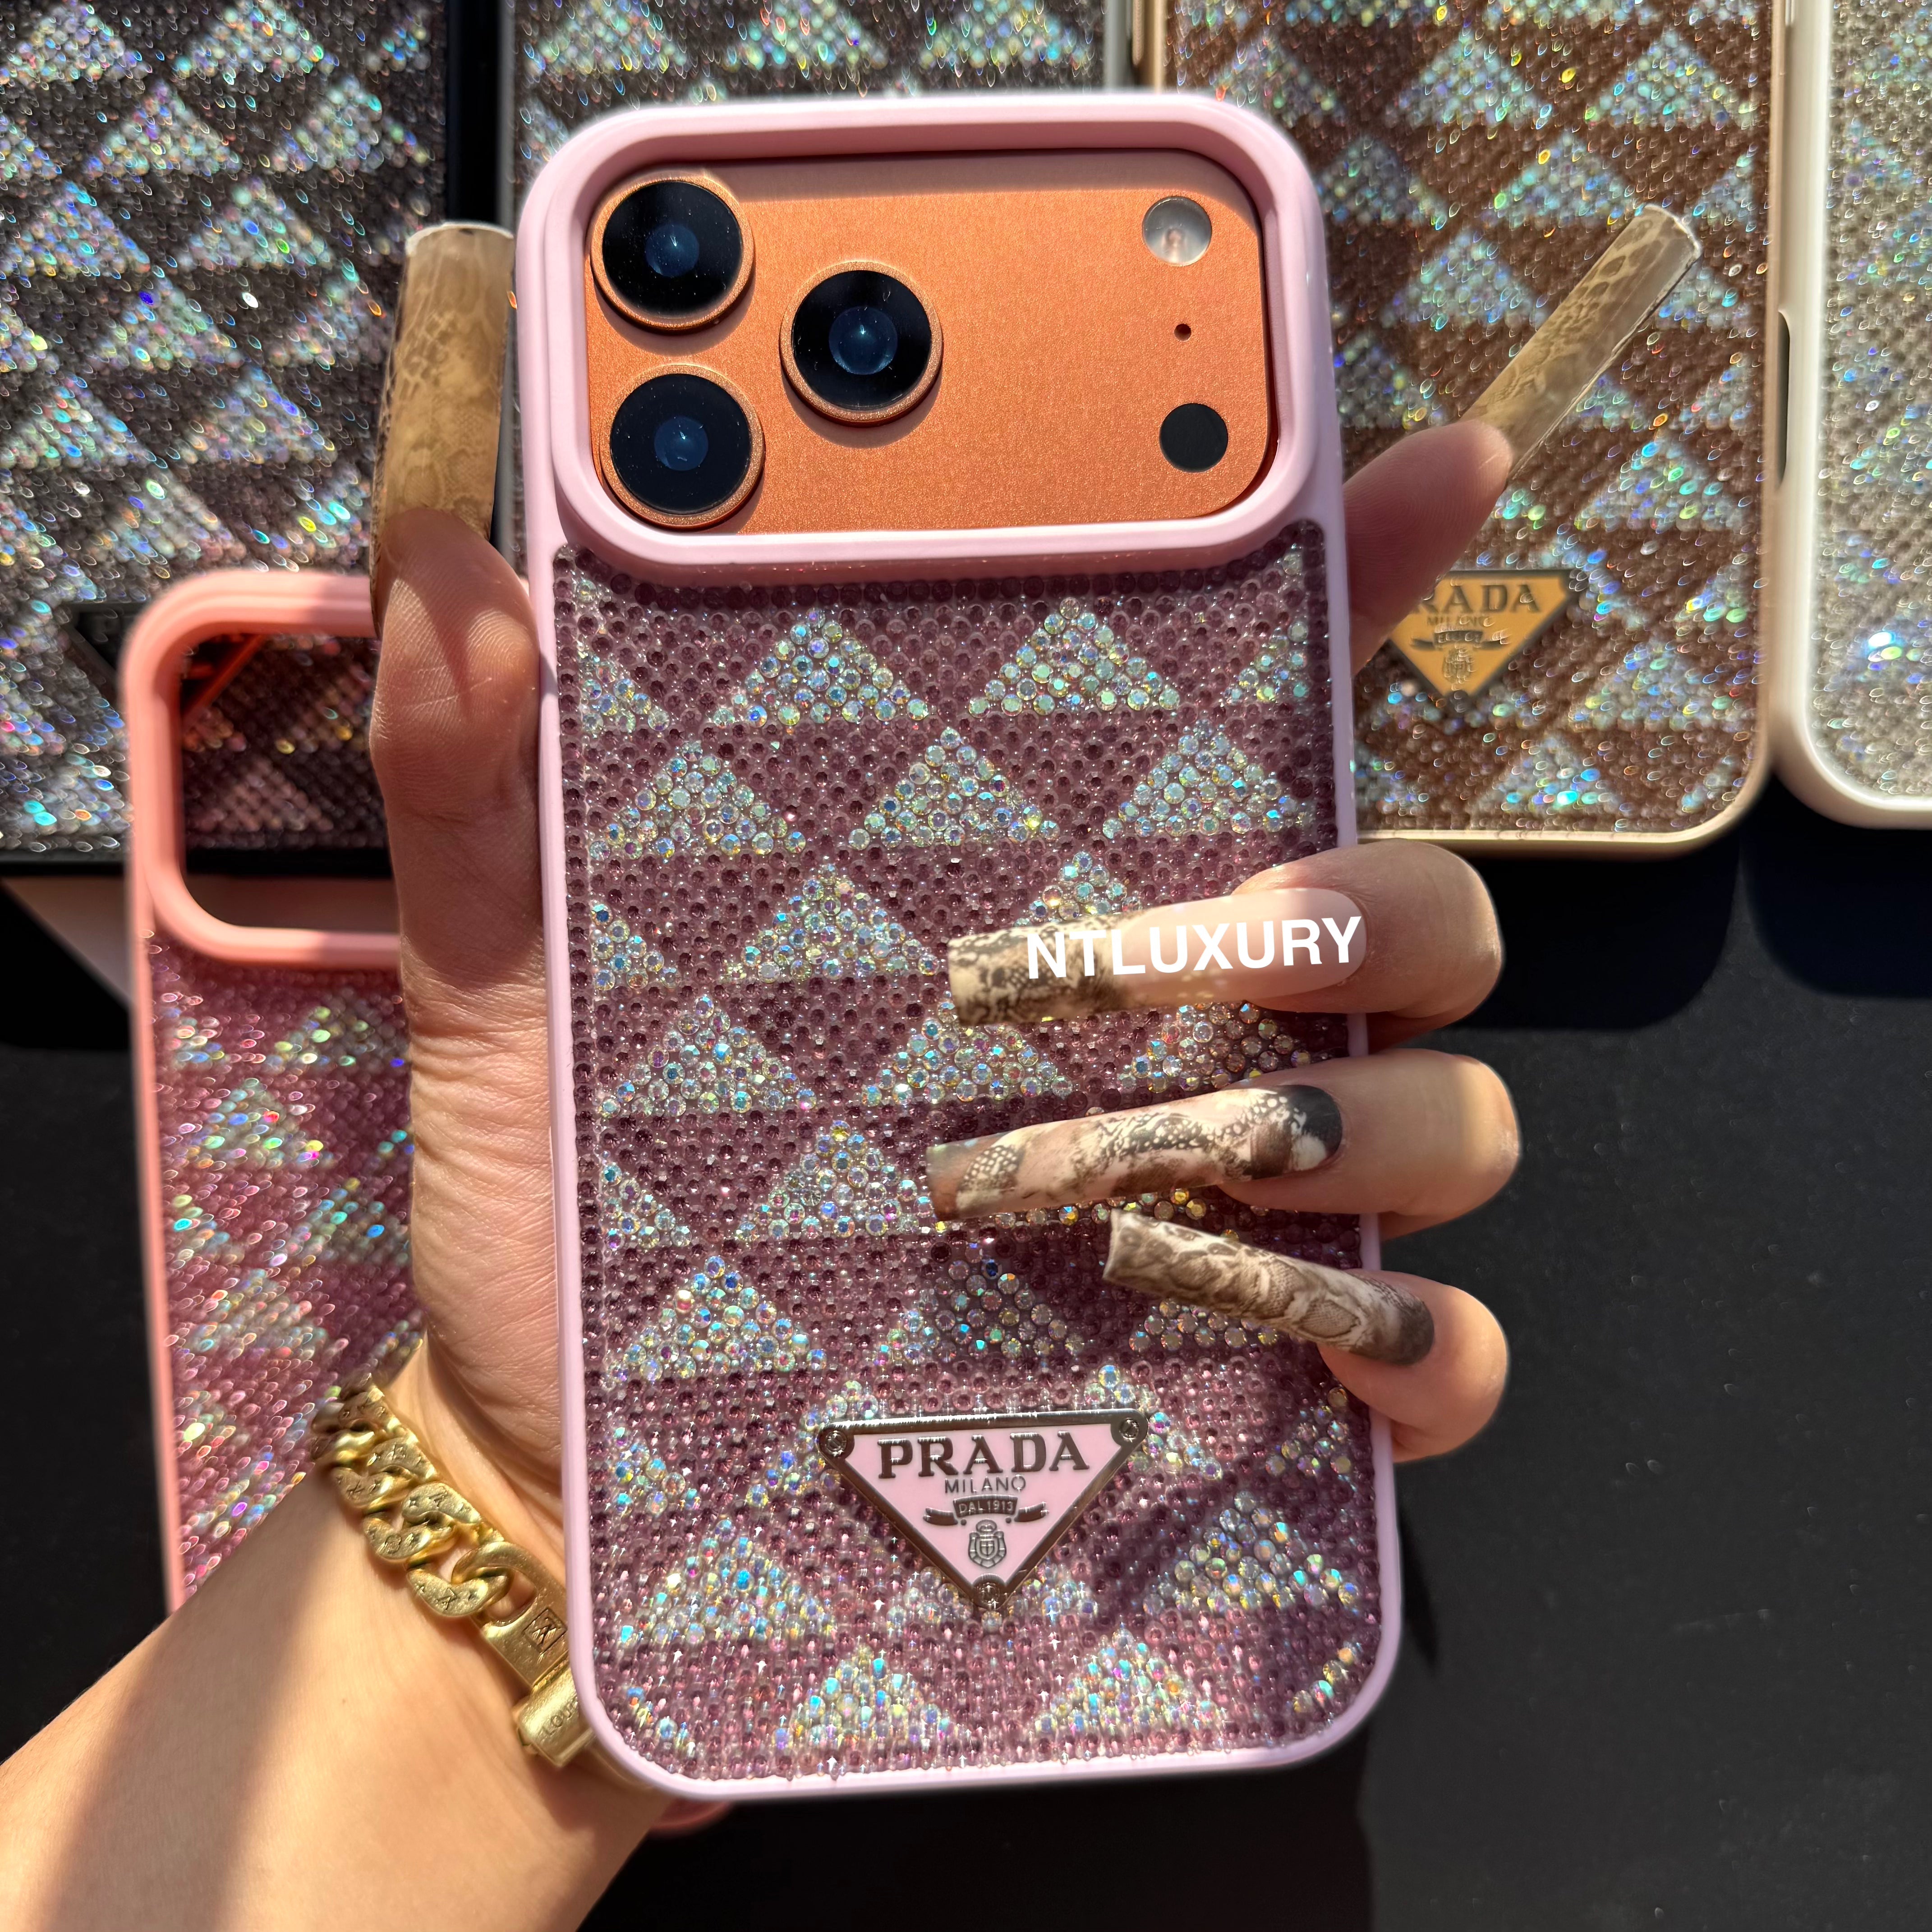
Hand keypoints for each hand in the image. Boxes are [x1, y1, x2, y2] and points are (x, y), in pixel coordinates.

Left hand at [366, 419, 1515, 1550]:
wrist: (576, 1441)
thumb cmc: (576, 1188)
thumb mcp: (509, 974)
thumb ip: (487, 778)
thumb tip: (447, 561)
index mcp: (1042, 886)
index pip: (1244, 695)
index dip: (1358, 571)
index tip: (1433, 470)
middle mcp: (1168, 1027)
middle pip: (1402, 906)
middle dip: (1358, 900)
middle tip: (1181, 943)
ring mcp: (1222, 1202)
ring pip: (1444, 1106)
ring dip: (1361, 1117)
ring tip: (1158, 1167)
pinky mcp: (1234, 1373)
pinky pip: (1423, 1343)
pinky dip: (1419, 1346)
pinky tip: (1322, 1352)